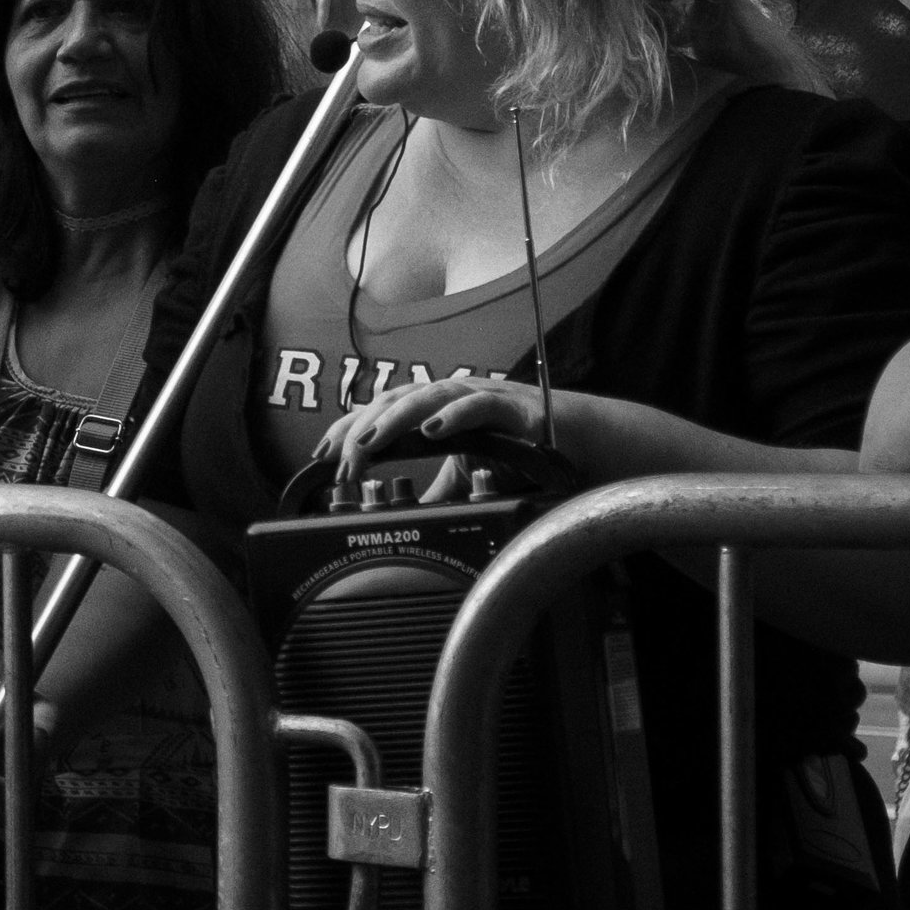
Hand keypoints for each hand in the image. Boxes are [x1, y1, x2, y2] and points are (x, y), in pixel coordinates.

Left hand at [315, 370, 551, 493]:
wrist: (587, 445)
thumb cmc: (531, 451)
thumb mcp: (475, 475)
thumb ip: (444, 489)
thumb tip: (415, 512)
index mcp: (440, 411)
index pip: (384, 411)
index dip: (350, 428)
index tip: (322, 456)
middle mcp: (455, 399)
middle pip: (396, 400)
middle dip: (362, 428)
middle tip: (340, 459)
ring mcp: (483, 398)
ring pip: (429, 397)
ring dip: (394, 419)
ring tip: (369, 441)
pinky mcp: (515, 409)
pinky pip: (479, 406)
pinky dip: (453, 415)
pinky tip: (433, 430)